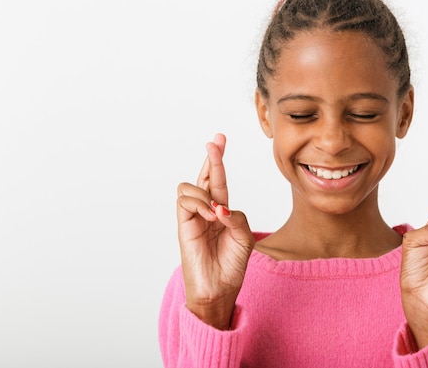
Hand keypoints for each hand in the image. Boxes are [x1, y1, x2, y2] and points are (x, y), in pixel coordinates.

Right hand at [176, 133, 254, 329]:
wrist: (219, 289)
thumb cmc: (232, 265)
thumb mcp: (244, 238)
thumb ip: (237, 217)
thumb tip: (219, 207)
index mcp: (222, 211)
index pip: (219, 181)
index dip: (219, 160)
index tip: (220, 139)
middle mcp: (206, 210)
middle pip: (204, 176)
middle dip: (211, 157)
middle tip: (215, 141)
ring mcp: (193, 218)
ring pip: (190, 187)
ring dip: (205, 193)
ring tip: (216, 213)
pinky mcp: (183, 226)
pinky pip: (184, 202)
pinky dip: (199, 203)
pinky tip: (210, 216)